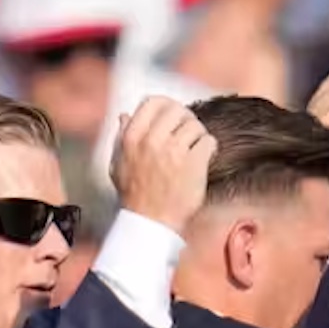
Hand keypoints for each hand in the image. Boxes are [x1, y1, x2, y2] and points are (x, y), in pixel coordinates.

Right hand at [111, 96, 217, 234]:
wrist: (151, 225)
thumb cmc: (134, 197)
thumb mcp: (118, 165)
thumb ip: (120, 138)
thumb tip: (124, 115)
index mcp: (132, 137)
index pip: (153, 102)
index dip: (167, 106)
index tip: (173, 117)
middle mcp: (152, 141)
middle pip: (177, 110)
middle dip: (186, 119)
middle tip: (189, 132)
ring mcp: (173, 152)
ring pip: (195, 125)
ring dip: (199, 134)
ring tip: (197, 148)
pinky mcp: (193, 164)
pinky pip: (208, 141)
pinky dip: (210, 147)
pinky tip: (205, 157)